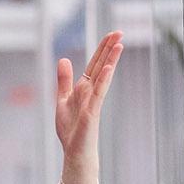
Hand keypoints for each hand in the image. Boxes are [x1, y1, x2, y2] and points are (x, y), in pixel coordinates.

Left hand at [55, 31, 121, 183]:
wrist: (74, 151)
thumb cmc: (71, 130)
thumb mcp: (63, 100)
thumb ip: (64, 80)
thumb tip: (63, 59)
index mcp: (84, 88)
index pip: (95, 64)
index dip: (102, 49)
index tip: (111, 34)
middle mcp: (91, 92)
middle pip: (102, 66)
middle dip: (109, 49)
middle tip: (119, 31)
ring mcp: (93, 101)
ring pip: (103, 77)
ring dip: (111, 61)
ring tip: (119, 45)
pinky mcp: (92, 112)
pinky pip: (99, 94)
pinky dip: (103, 81)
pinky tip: (108, 69)